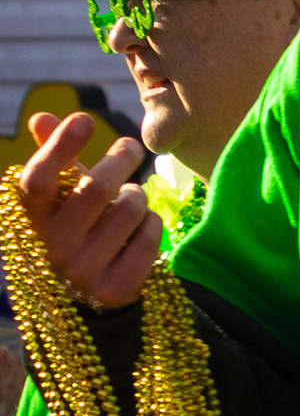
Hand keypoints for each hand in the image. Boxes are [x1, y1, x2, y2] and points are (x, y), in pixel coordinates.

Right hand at [14, 112, 163, 309]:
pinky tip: (143, 226)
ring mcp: (83, 272)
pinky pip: (150, 237)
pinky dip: (153, 223)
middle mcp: (52, 247)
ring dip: (138, 196)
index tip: (84, 119)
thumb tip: (42, 117)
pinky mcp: (116, 290)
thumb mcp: (60, 199)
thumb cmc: (75, 231)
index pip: (38, 180)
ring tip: (131, 199)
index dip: (59, 147)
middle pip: (95, 188)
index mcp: (32, 220)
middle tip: (130, 148)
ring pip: (130, 209)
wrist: (87, 299)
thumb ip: (54, 160)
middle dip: (120, 160)